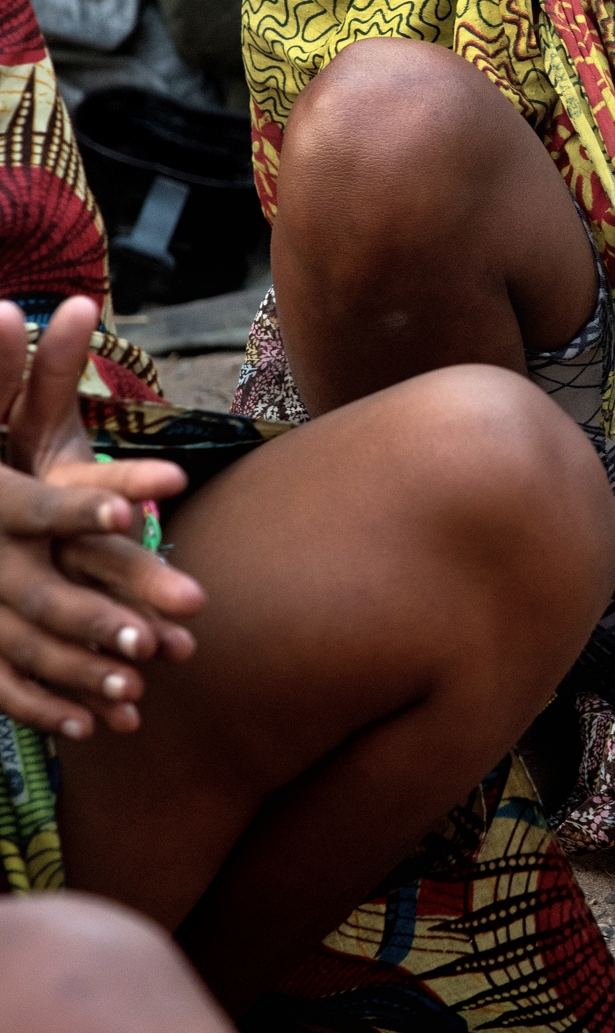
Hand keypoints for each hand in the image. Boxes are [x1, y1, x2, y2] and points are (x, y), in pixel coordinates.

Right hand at [0, 298, 203, 737]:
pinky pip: (5, 685)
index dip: (94, 506)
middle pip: (45, 593)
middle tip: (178, 623)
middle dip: (110, 610)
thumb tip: (61, 303)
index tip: (152, 507)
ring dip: (89, 670)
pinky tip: (101, 728)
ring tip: (146, 688)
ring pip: (29, 650)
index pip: (46, 506)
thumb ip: (25, 370)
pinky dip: (50, 707)